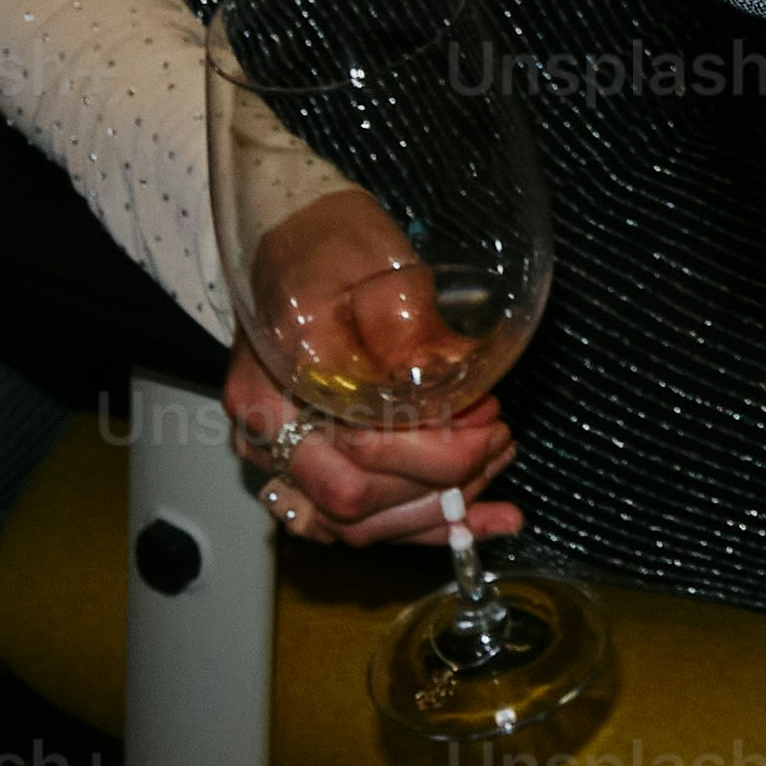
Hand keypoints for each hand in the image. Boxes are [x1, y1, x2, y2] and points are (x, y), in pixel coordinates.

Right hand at [227, 187, 521, 544]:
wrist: (301, 239)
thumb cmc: (328, 246)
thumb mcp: (370, 270)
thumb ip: (405, 329)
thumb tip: (458, 372)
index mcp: (265, 397)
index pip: (348, 470)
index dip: (428, 457)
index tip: (485, 418)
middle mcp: (264, 442)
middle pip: (355, 507)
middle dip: (442, 483)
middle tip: (500, 436)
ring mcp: (285, 462)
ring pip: (360, 527)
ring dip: (440, 508)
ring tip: (499, 460)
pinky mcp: (317, 467)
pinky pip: (366, 519)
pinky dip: (428, 525)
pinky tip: (488, 519)